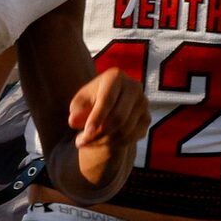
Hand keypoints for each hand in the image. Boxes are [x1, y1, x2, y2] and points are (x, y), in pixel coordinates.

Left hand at [64, 68, 148, 190]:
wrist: (109, 106)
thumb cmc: (91, 101)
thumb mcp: (80, 103)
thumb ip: (76, 111)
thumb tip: (74, 121)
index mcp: (115, 77)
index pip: (107, 100)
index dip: (96, 118)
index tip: (87, 133)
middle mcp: (134, 87)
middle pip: (118, 117)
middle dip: (98, 134)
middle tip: (80, 142)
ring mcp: (143, 103)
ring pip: (124, 130)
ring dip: (104, 141)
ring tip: (87, 142)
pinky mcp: (147, 118)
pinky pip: (131, 137)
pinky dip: (115, 144)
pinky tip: (102, 142)